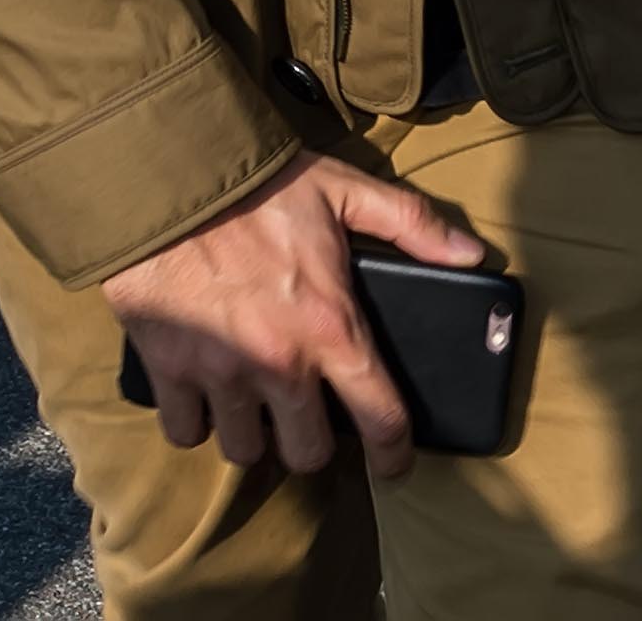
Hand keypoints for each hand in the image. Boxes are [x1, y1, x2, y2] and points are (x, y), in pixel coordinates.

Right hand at [103, 151, 483, 477]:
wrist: (172, 175)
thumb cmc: (262, 184)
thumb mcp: (345, 191)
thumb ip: (411, 223)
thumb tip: (471, 252)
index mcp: (330, 325)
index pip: (379, 416)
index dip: (394, 453)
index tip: (393, 464)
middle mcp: (279, 363)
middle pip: (307, 454)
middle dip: (311, 442)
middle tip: (307, 414)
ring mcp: (221, 373)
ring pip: (244, 451)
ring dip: (253, 434)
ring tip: (256, 403)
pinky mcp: (170, 372)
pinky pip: (185, 432)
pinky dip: (196, 421)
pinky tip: (206, 394)